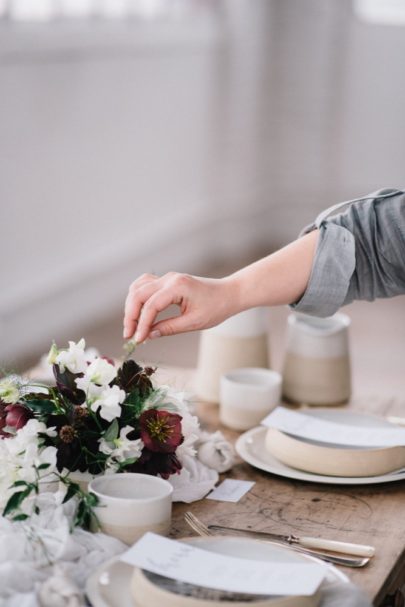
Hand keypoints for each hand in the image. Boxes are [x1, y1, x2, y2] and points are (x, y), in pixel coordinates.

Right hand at [123, 272, 239, 342]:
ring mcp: (167, 277)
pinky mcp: (167, 281)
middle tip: (129, 335)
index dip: (142, 324)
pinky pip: (145, 285)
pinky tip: (137, 312)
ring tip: (132, 325)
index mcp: (178, 286)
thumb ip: (169, 328)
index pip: (151, 305)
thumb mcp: (194, 322)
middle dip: (131, 316)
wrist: (228, 294)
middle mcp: (169, 278)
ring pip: (138, 287)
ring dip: (131, 306)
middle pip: (139, 294)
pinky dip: (137, 298)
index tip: (138, 339)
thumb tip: (148, 336)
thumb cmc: (216, 307)